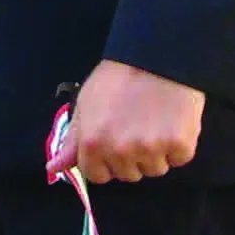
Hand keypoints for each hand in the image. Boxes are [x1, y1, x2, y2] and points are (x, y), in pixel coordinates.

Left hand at [45, 59, 204, 183]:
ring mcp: (151, 151)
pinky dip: (178, 145)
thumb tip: (54, 168)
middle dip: (130, 157)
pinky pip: (179, 159)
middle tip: (135, 126)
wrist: (155, 59)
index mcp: (93, 144)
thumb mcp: (85, 106)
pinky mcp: (180, 146)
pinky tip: (172, 121)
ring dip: (155, 152)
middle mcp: (120, 152)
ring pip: (154, 169)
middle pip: (128, 175)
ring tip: (154, 121)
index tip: (113, 144)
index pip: (97, 176)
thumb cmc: (116, 79)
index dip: (105, 161)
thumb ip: (72, 142)